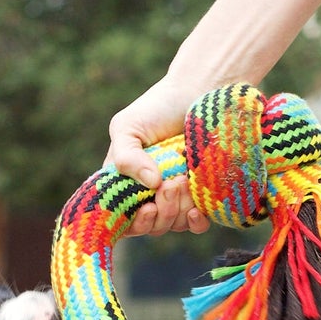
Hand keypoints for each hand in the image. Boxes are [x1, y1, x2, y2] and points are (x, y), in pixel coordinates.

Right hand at [105, 75, 210, 236]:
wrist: (199, 93)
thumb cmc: (158, 107)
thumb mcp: (127, 127)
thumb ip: (125, 156)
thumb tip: (150, 185)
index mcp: (123, 184)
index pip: (120, 221)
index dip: (132, 223)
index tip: (146, 207)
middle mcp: (147, 196)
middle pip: (148, 227)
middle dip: (160, 213)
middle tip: (170, 184)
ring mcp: (174, 199)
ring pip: (171, 225)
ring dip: (177, 209)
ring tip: (184, 179)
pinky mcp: (200, 198)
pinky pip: (196, 226)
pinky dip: (195, 223)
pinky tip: (196, 209)